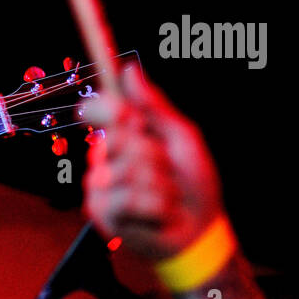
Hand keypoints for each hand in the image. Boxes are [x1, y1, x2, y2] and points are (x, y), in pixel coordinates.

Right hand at [82, 65, 224, 259]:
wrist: (200, 228)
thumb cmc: (193, 183)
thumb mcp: (180, 138)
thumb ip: (154, 105)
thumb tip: (128, 69)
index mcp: (121, 137)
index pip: (99, 111)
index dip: (105, 107)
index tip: (123, 115)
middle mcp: (104, 160)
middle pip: (120, 138)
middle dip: (155, 155)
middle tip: (166, 172)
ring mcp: (99, 188)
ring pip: (127, 171)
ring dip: (161, 186)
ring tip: (167, 198)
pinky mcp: (103, 214)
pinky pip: (129, 199)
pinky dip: (156, 207)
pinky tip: (160, 215)